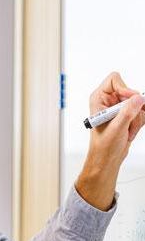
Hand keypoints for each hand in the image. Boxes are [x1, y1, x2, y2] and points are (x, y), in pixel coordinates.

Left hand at [76, 72, 144, 209]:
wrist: (107, 160)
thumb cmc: (103, 147)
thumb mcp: (117, 128)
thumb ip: (127, 112)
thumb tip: (138, 98)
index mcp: (98, 99)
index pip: (114, 80)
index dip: (125, 88)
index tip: (132, 100)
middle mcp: (108, 101)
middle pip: (130, 92)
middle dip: (133, 109)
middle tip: (129, 122)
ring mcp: (118, 108)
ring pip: (138, 103)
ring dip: (136, 119)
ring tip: (127, 131)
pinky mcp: (127, 115)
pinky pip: (141, 111)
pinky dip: (139, 123)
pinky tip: (130, 132)